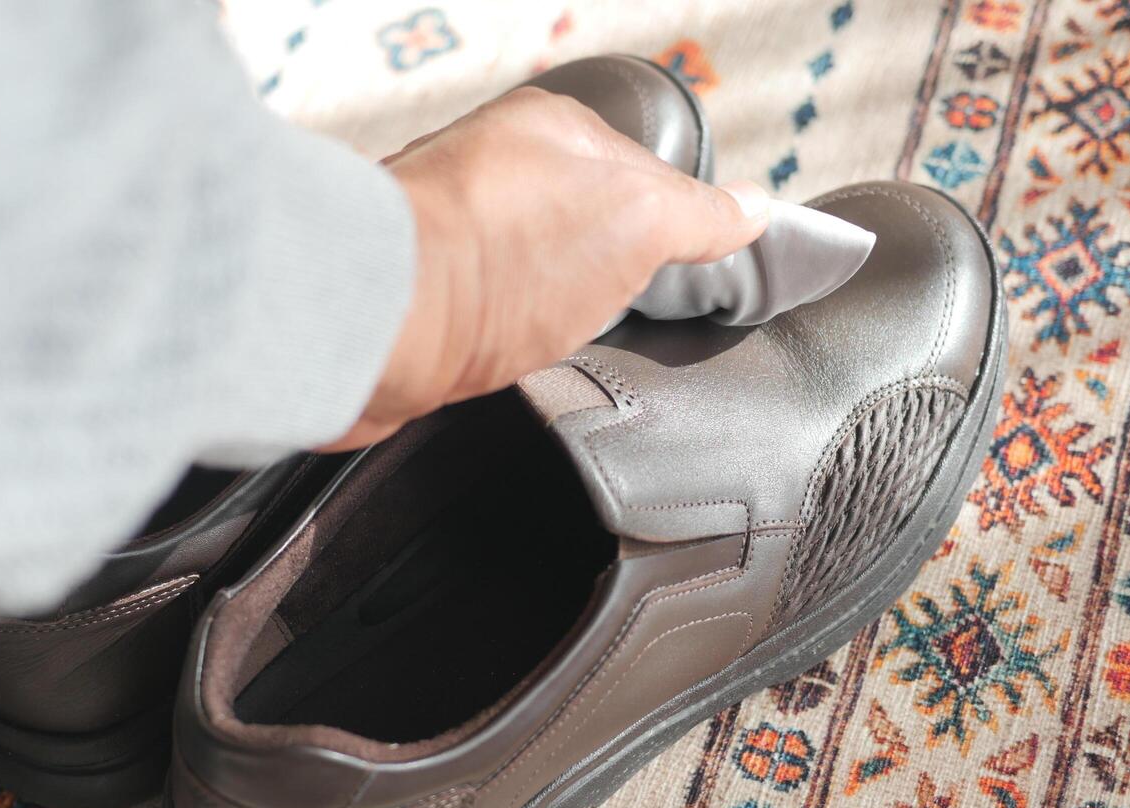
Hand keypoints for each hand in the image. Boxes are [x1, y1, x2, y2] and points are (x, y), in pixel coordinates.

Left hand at [321, 86, 769, 450]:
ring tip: (568, 336)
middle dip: (610, 270)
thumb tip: (752, 209)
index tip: (689, 273)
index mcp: (548, 130)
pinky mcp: (417, 295)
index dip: (671, 228)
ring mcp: (448, 232)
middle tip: (630, 312)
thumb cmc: (500, 257)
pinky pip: (486, 311)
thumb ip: (698, 212)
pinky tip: (514, 354)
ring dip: (555, 306)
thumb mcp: (637, 220)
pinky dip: (508, 335)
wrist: (377, 326)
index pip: (639, 172)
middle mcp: (490, 169)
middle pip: (582, 221)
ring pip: (532, 268)